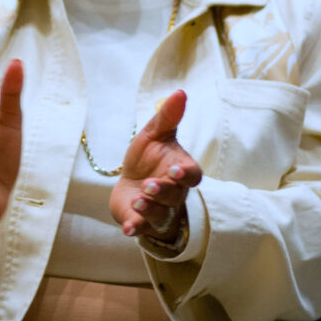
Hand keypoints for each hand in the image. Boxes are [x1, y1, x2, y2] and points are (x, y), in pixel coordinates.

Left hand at [109, 90, 202, 244]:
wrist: (130, 182)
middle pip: (175, 195)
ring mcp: (159, 210)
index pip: (192, 175)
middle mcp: (174, 193)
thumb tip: (180, 92)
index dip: (185, 173)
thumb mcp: (155, 134)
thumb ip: (168, 116)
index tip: (174, 169)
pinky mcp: (142, 222)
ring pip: (160, 213)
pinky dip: (136, 228)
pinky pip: (143, 228)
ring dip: (149, 208)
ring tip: (137, 200)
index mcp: (180, 170)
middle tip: (149, 185)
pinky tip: (128, 228)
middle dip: (163, 191)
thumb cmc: (149, 157)